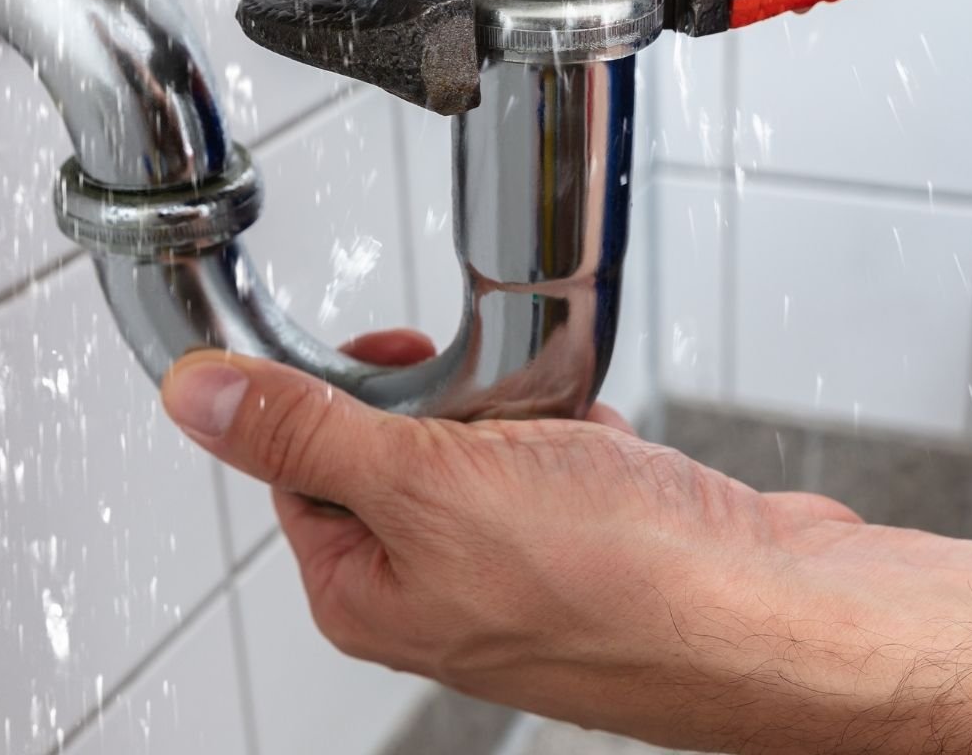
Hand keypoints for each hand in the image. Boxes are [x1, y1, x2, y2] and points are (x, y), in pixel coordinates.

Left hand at [161, 334, 891, 750]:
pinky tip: (614, 454)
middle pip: (399, 447)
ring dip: (525, 413)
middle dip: (452, 400)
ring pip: (490, 445)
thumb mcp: (428, 484)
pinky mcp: (597, 545)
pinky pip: (566, 459)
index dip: (336, 395)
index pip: (300, 466)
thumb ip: (305, 432)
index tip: (385, 354)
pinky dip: (587, 436)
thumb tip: (196, 400)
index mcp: (369, 593)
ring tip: (567, 431)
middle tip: (493, 401)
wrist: (776, 616)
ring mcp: (523, 571)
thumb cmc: (620, 581)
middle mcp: (439, 592)